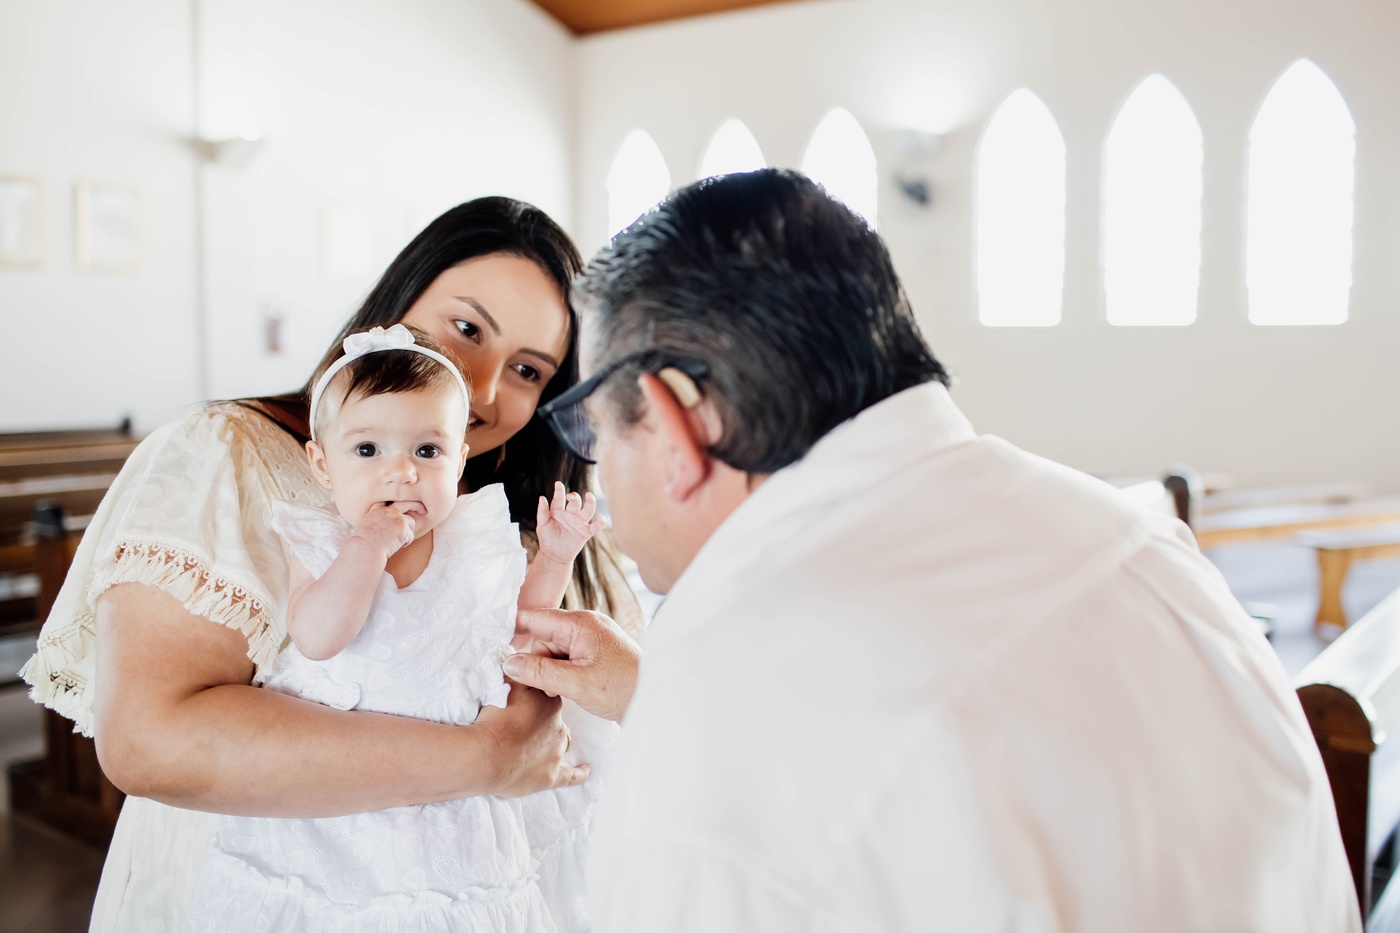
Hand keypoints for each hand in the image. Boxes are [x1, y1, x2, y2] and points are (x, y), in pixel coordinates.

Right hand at [350, 502, 415, 561]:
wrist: (366, 549)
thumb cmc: (363, 544)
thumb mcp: (365, 527)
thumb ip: (375, 522)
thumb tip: (383, 528)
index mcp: (376, 510)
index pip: (386, 501)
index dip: (394, 503)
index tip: (400, 506)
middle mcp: (387, 511)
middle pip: (405, 503)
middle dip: (416, 505)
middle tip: (423, 510)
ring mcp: (396, 518)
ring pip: (411, 521)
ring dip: (408, 531)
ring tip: (399, 541)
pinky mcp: (403, 528)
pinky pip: (410, 536)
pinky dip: (406, 542)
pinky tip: (397, 546)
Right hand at [473, 677, 586, 795]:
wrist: (486, 755)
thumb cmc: (495, 718)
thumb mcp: (506, 684)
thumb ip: (517, 673)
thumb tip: (518, 659)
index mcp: (550, 703)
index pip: (548, 695)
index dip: (534, 697)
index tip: (520, 701)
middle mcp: (558, 727)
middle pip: (552, 720)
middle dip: (538, 721)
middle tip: (517, 723)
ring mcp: (556, 752)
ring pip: (558, 743)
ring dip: (547, 742)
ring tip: (528, 744)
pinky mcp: (551, 775)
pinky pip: (572, 775)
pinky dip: (579, 772)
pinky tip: (585, 769)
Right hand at [504, 608, 639, 722]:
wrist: (659, 699)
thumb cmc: (623, 689)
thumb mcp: (576, 683)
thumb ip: (540, 671)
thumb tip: (507, 662)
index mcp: (580, 623)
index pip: (535, 619)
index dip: (515, 634)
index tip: (497, 653)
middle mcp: (585, 625)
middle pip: (543, 638)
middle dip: (539, 662)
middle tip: (551, 687)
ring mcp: (592, 638)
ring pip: (554, 651)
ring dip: (552, 671)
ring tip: (568, 690)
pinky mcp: (596, 652)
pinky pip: (568, 657)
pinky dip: (564, 673)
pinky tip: (573, 688)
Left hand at [535, 482, 604, 564]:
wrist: (553, 556)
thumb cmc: (547, 539)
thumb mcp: (542, 525)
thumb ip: (542, 512)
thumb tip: (542, 498)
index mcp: (558, 512)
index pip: (560, 498)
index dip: (559, 491)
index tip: (558, 484)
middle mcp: (570, 515)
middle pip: (575, 502)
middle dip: (574, 497)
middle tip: (571, 496)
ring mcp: (578, 523)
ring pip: (588, 510)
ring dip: (590, 502)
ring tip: (589, 496)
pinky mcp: (585, 533)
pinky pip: (595, 527)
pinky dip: (600, 523)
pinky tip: (601, 518)